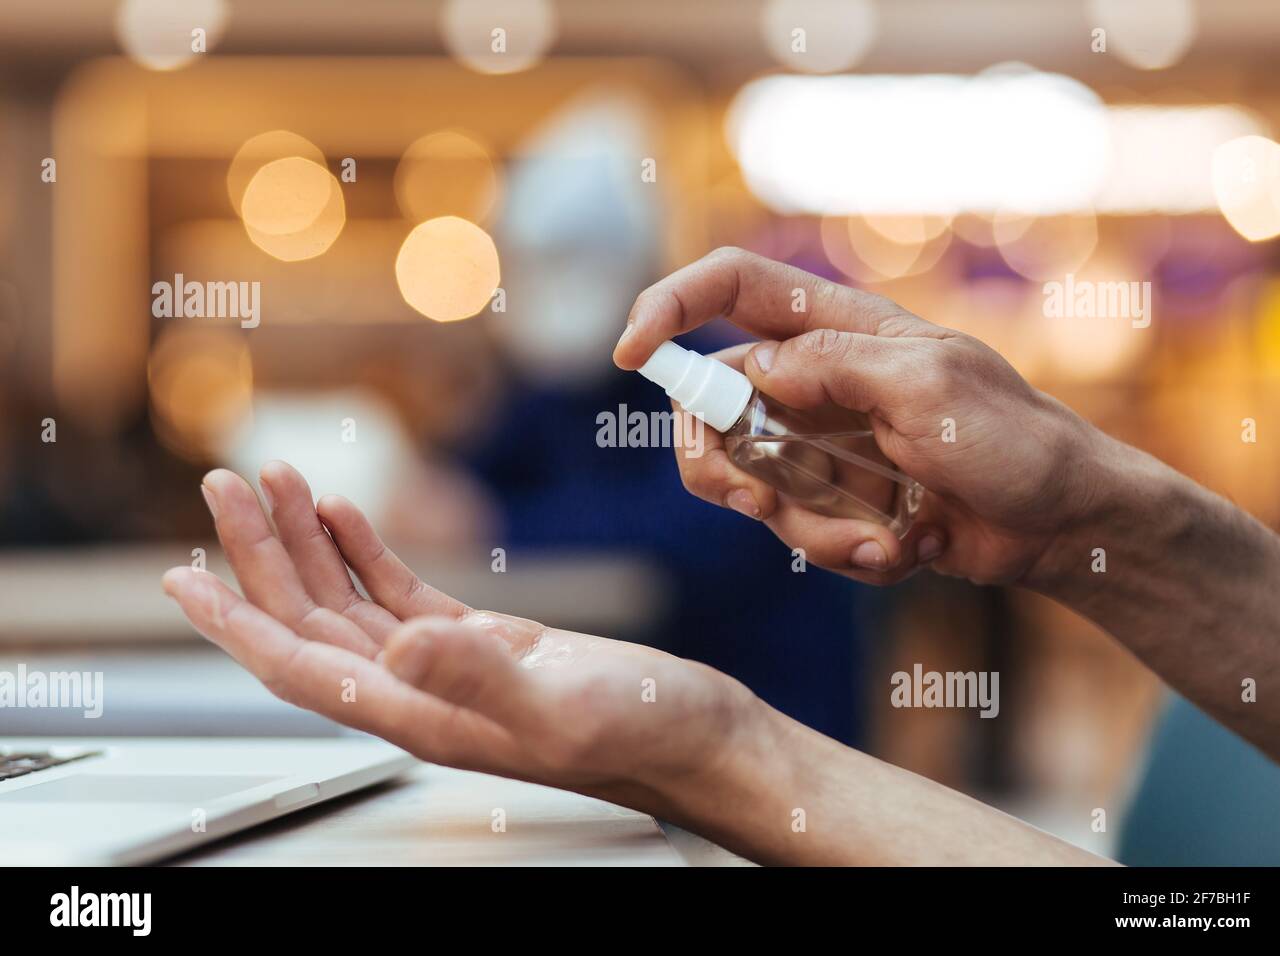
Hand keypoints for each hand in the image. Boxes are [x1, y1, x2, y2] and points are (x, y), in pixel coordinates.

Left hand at [162, 462, 758, 817]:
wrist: (695, 732)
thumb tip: (395, 647)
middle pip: (312, 621)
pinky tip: (347, 516)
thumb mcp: (560, 704)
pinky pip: (400, 592)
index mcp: (421, 716)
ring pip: (350, 601)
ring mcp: (448, 667)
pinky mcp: (482, 643)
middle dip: (261, 553)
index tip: (185, 575)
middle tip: (225, 485)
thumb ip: (477, 678)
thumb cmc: (643, 734)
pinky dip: (366, 549)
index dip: (236, 621)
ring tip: (275, 483)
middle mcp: (420, 693)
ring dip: (307, 542)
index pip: (299, 666)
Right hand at [614, 247, 1099, 586]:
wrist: (1063, 525)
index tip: (631, 355)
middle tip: (759, 502)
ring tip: (881, 539)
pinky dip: (839, 550)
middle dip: (724, 462)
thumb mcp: (930, 388)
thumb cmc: (1015, 441)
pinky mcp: (832, 501)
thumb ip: (833, 366)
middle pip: (712, 403)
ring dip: (802, 524)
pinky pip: (793, 530)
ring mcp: (819, 444)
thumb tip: (750, 369)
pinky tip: (902, 551)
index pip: (732, 286)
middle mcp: (815, 381)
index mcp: (839, 329)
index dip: (671, 305)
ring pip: (746, 481)